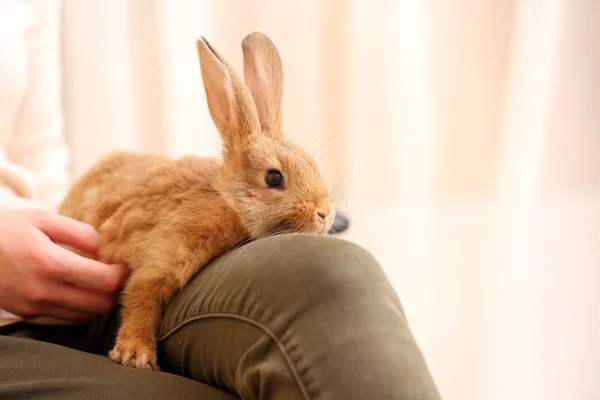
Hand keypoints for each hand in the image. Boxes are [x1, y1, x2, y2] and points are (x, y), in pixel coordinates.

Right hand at [0, 208, 128, 321]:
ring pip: (84, 316)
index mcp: (48, 263)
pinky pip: (66, 318)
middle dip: (115, 291)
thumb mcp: (42, 217)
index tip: (125, 262)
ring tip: (99, 279)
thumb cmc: (3, 225)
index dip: (122, 273)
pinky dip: (80, 308)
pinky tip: (80, 289)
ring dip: (99, 301)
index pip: (104, 281)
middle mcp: (41, 291)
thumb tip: (109, 247)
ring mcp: (32, 306)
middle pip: (100, 305)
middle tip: (116, 273)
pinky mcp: (25, 314)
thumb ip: (80, 233)